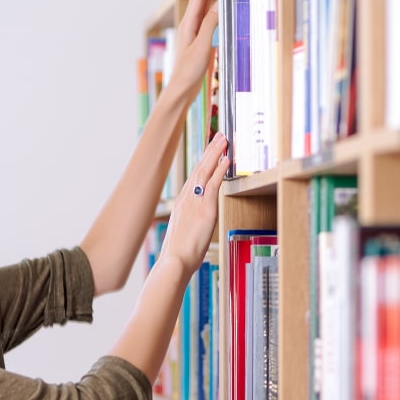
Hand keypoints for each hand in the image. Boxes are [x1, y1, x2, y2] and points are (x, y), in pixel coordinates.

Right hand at [160, 132, 229, 272]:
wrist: (173, 263)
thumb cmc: (178, 256)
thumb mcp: (183, 235)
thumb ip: (190, 225)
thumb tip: (196, 225)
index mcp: (182, 205)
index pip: (194, 178)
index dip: (203, 162)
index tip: (210, 151)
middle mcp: (187, 200)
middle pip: (199, 169)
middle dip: (210, 151)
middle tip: (219, 136)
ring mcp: (195, 203)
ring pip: (205, 172)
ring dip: (215, 153)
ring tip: (224, 140)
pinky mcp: (205, 210)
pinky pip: (213, 185)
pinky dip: (220, 170)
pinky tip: (226, 159)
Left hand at [164, 0, 224, 105]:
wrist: (181, 91)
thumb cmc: (188, 71)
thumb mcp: (201, 45)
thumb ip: (210, 24)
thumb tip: (220, 2)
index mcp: (188, 24)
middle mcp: (190, 26)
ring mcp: (194, 34)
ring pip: (205, 8)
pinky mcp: (199, 43)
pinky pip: (208, 20)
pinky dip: (216, 10)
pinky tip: (221, 11)